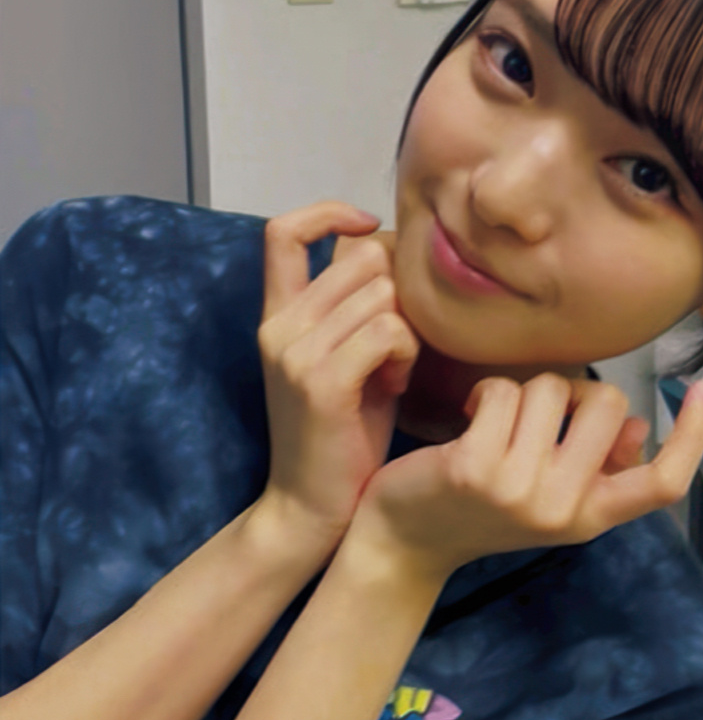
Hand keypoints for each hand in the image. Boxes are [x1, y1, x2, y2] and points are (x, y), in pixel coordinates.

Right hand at [254, 202, 419, 557]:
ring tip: (393, 370)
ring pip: (383, 294)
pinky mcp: (321, 381)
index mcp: (278, 315)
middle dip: (396, 294)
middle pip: (362, 259)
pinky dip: (406, 353)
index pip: (283, 230)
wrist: (313, 507)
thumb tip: (384, 249)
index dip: (328, 212)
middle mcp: (279, 326)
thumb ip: (353, 305)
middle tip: (393, 343)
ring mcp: (295, 352)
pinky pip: (389, 330)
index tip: (368, 227)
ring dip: (406, 330)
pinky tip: (397, 383)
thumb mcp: (343, 356)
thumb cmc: (343, 430)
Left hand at [349, 374, 702, 581]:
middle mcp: (563, 509)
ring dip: (523, 392)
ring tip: (496, 421)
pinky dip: (487, 392)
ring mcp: (519, 490)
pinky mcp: (474, 466)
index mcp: (590, 517)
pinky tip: (469, 417)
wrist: (406, 539)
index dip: (695, 436)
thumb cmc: (482, 507)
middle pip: (608, 406)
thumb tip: (638, 427)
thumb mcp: (549, 497)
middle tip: (537, 414)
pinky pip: (504, 392)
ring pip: (551, 389)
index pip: (663, 484)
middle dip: (573, 391)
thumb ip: (598, 465)